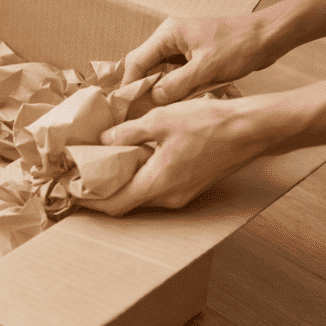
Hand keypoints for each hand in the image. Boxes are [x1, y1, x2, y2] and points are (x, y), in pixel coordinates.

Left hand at [77, 96, 279, 215]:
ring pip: (143, 195)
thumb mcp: (160, 120)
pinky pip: (158, 187)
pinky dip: (141, 177)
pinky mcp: (192, 185)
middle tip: (81, 176)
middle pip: (126, 203)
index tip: (70, 193)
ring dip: (122, 184)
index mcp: (158, 184)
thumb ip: (128, 133)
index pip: (114, 205)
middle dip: (102, 193)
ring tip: (101, 165)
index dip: (89, 202)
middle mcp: (169, 197)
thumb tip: (103, 141)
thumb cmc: (210, 122)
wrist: (255, 128)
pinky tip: (133, 158)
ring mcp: (183, 194)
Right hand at [123, 15, 282, 104]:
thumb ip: (177, 84)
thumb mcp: (206, 68)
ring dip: (159, 89)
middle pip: (145, 66)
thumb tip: (154, 99)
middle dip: (142, 88)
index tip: (124, 107)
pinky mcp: (192, 56)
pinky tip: (174, 103)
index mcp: (168, 34)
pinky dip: (173, 87)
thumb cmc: (239, 46)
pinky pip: (174, 74)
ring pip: (160, 72)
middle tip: (136, 112)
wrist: (268, 36)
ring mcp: (181, 47)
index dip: (129, 84)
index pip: (137, 61)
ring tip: (153, 110)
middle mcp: (170, 38)